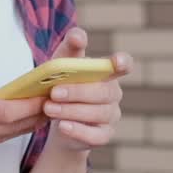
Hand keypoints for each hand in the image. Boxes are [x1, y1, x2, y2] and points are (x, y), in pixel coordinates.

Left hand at [42, 27, 132, 150]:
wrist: (56, 119)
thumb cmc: (62, 83)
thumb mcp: (62, 64)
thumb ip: (70, 48)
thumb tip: (78, 36)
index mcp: (107, 73)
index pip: (124, 65)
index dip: (123, 63)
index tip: (116, 62)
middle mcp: (113, 94)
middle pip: (103, 92)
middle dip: (78, 92)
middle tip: (54, 92)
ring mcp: (111, 117)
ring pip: (98, 114)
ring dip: (72, 111)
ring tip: (49, 108)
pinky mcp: (103, 136)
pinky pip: (95, 136)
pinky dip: (78, 131)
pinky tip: (63, 127)